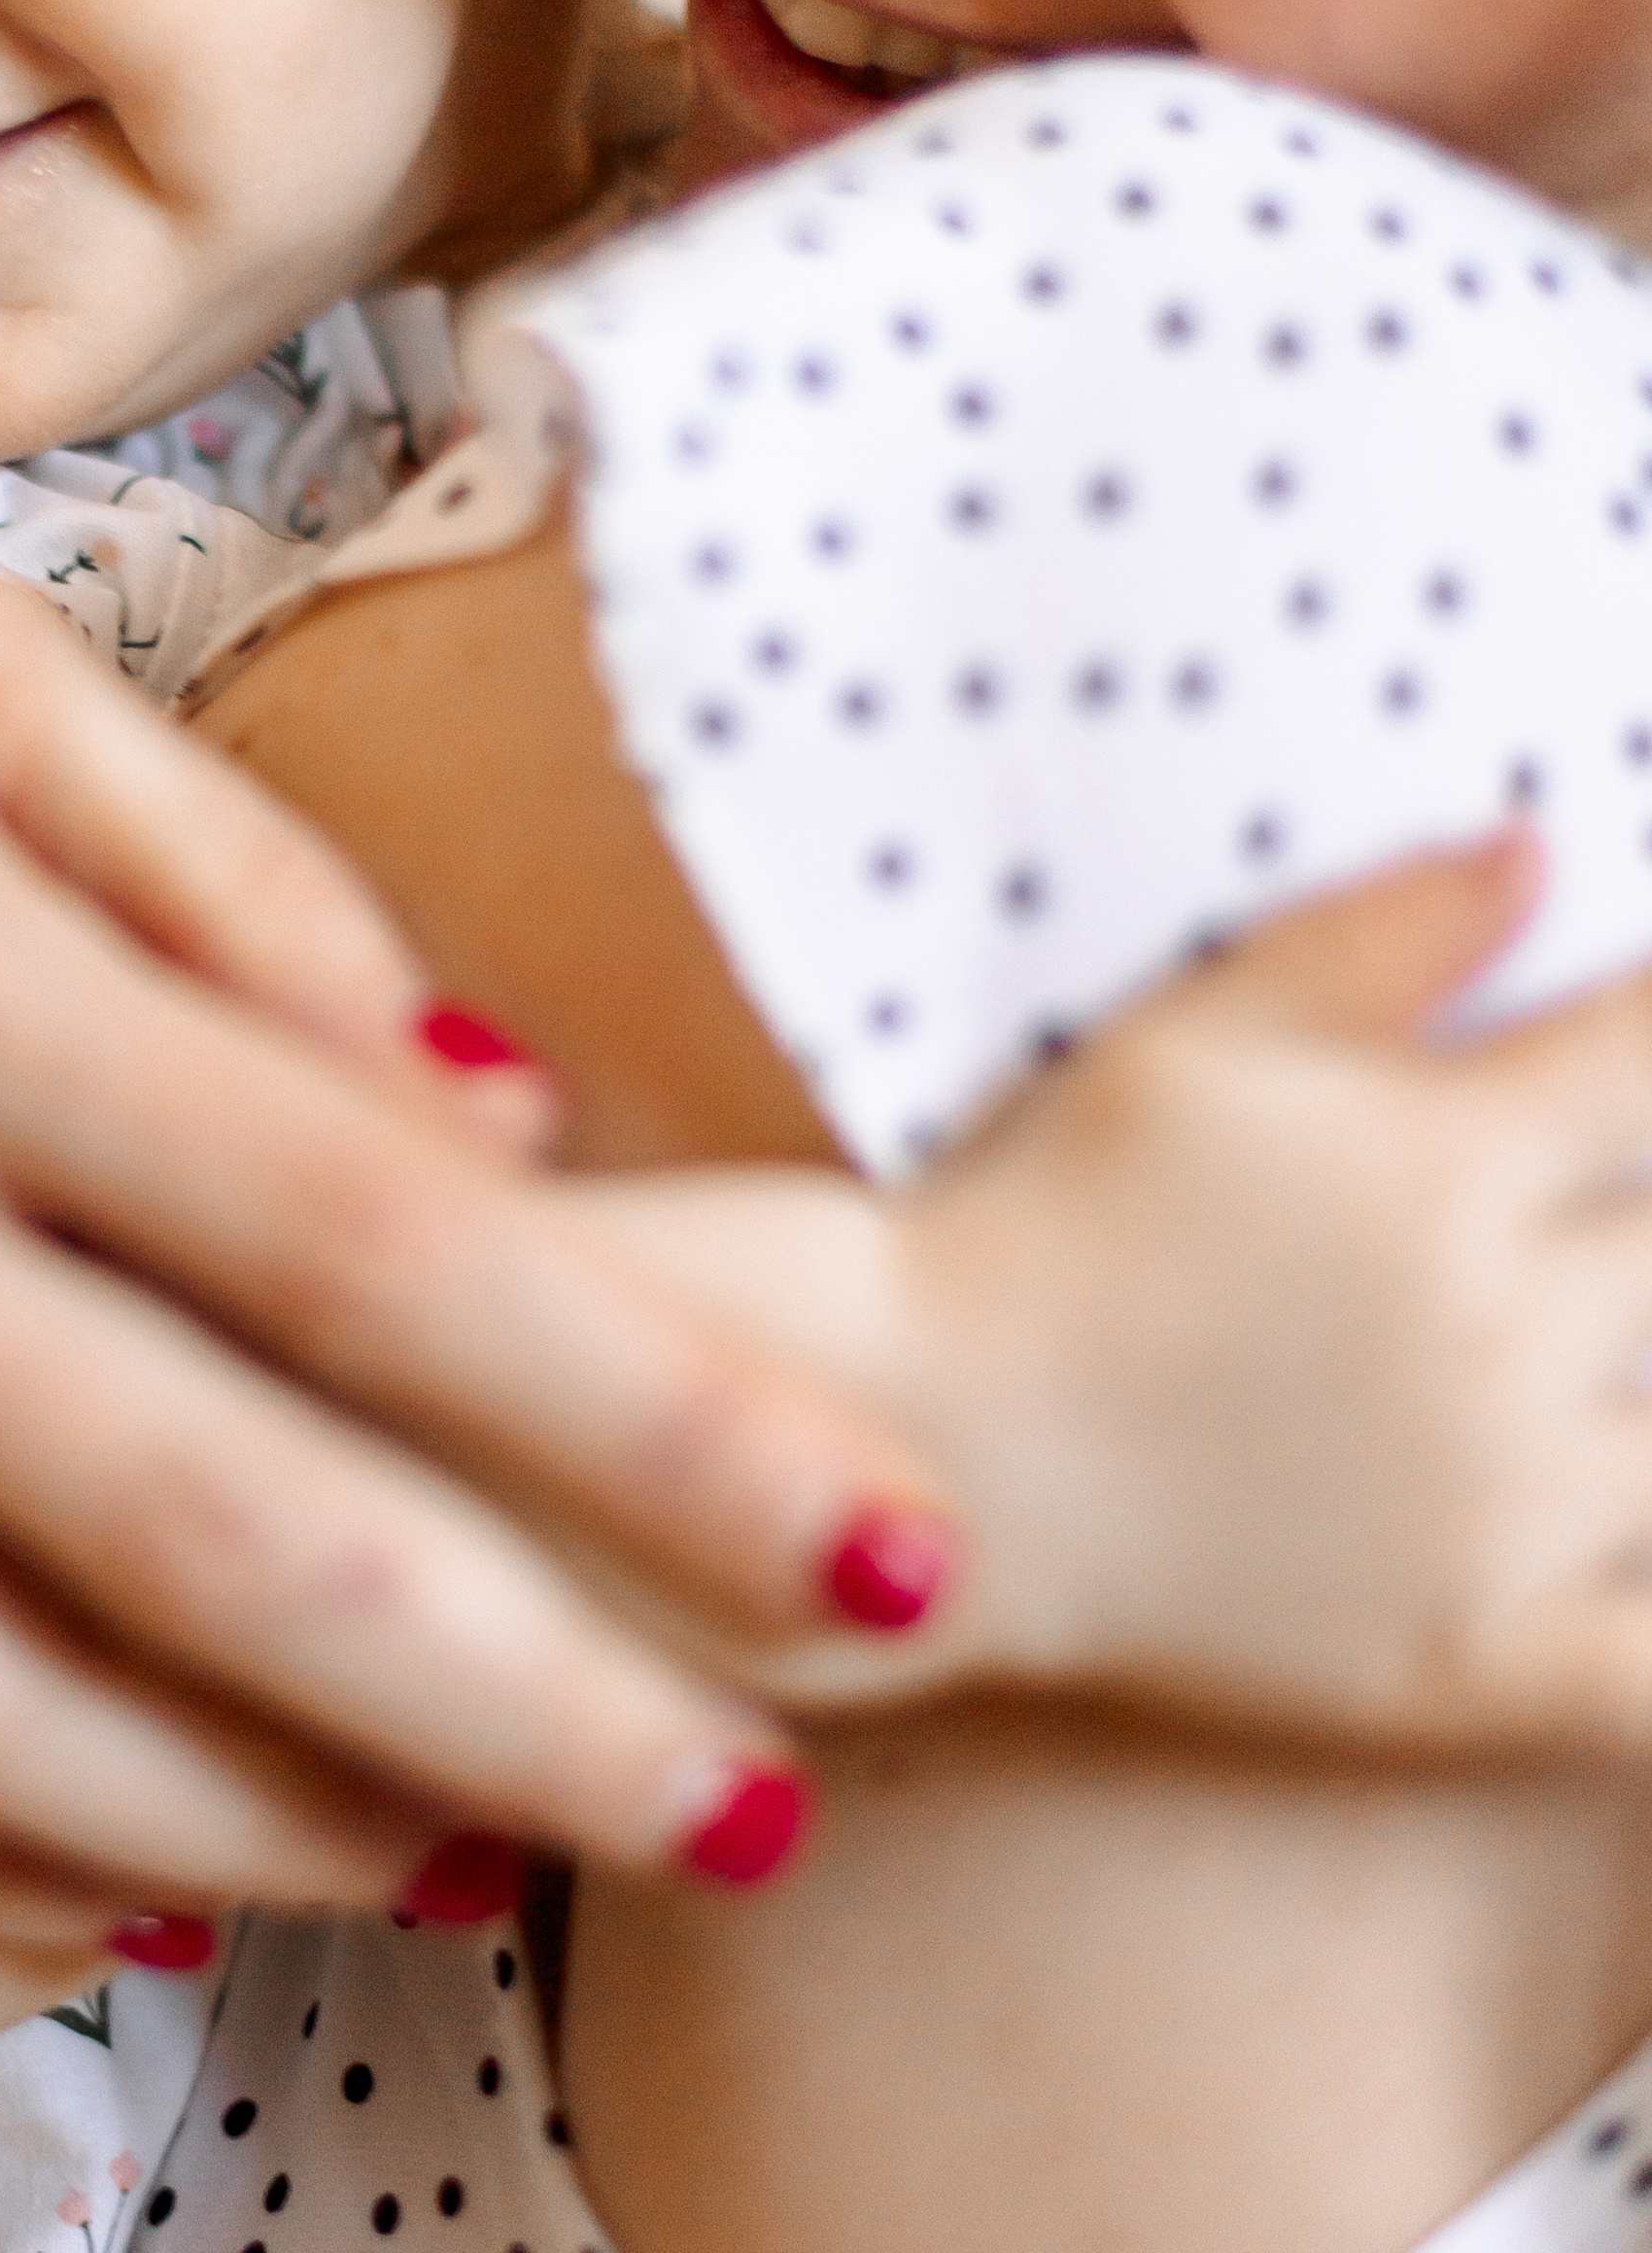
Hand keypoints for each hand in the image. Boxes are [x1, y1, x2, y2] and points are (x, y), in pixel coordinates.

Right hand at [0, 588, 920, 1931]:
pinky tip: (190, 1870)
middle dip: (539, 1686)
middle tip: (764, 1806)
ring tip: (505, 1859)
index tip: (881, 1538)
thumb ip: (236, 875)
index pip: (355, 1217)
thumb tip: (506, 1109)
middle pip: (211, 1503)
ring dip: (292, 1817)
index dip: (645, 1407)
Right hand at [593, 835, 1651, 1751]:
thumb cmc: (1054, 1209)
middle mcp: (1508, 1330)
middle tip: (1571, 1211)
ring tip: (1580, 1337)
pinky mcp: (1478, 1662)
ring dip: (1647, 1372)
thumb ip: (1386, 934)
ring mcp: (1507, 1510)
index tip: (1632, 1047)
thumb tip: (1540, 848)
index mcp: (1449, 1162)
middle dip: (1640, 1202)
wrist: (931, 1438)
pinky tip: (1627, 1539)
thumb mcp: (1200, 1033)